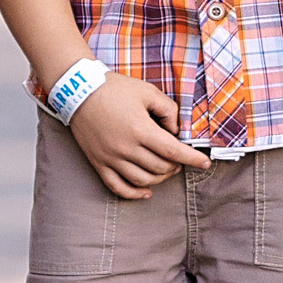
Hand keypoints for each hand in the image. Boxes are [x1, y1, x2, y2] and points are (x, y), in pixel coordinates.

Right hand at [68, 73, 205, 198]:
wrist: (78, 91)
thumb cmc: (114, 88)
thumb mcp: (147, 91)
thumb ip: (168, 110)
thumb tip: (176, 131)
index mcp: (140, 129)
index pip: (172, 151)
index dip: (192, 159)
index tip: (205, 163)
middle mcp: (125, 148)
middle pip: (160, 168)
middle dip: (176, 165)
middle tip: (179, 158)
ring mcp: (111, 158)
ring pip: (143, 180)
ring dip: (160, 178)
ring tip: (166, 169)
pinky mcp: (98, 163)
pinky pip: (118, 187)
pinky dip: (134, 194)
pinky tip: (147, 192)